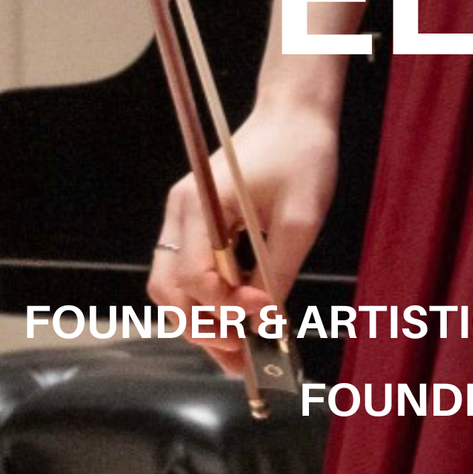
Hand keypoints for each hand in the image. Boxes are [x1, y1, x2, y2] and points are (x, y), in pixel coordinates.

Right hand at [150, 94, 338, 378]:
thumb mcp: (301, 217)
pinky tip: (234, 323)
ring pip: (171, 287)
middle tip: (241, 358)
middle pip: (170, 289)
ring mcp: (183, 217)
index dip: (226, 304)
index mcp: (200, 204)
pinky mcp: (196, 223)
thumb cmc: (301, 155)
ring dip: (200, 322)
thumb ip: (279, 271)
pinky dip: (205, 302)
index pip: (195, 274)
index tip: (265, 314)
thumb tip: (265, 321)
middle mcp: (180, 212)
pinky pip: (187, 272)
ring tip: (236, 353)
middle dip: (204, 327)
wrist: (293, 115)